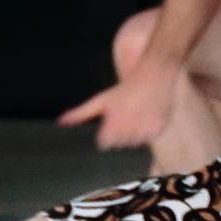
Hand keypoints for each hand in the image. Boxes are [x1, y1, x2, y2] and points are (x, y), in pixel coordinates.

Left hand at [60, 62, 183, 153]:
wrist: (153, 76)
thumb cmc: (124, 89)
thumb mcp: (100, 101)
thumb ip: (80, 114)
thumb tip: (61, 122)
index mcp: (111, 126)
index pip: (105, 144)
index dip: (108, 132)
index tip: (114, 119)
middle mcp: (127, 130)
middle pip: (120, 144)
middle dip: (122, 132)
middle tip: (127, 114)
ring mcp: (144, 130)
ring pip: (136, 142)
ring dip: (136, 133)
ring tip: (138, 114)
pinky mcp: (159, 129)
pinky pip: (150, 137)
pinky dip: (149, 130)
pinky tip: (148, 115)